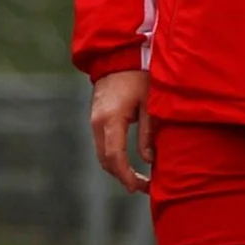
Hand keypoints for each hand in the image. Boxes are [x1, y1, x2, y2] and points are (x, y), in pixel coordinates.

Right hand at [90, 69, 153, 193]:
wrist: (119, 56)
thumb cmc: (140, 77)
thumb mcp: (150, 104)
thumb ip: (148, 132)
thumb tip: (149, 160)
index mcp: (111, 119)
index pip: (115, 156)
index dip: (126, 175)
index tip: (138, 188)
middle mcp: (97, 123)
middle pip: (105, 160)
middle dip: (123, 177)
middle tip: (144, 188)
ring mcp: (94, 121)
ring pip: (102, 154)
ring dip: (118, 169)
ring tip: (139, 180)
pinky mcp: (97, 119)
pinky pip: (103, 145)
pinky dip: (114, 158)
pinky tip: (130, 164)